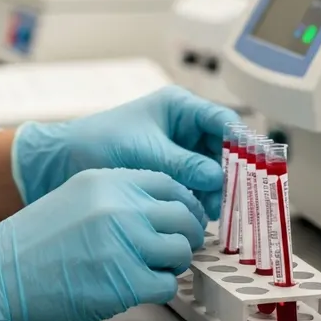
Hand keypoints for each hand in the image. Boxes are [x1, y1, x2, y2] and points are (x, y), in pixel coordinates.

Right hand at [0, 169, 205, 320]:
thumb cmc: (28, 244)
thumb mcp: (75, 198)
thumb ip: (116, 197)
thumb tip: (158, 210)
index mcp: (107, 182)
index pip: (170, 185)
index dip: (183, 205)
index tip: (182, 219)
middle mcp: (119, 206)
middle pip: (183, 216)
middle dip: (184, 236)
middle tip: (175, 248)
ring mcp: (124, 243)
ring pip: (180, 251)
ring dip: (172, 264)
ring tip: (153, 269)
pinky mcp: (125, 281)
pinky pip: (167, 284)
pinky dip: (159, 289)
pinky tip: (139, 288)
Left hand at [12, 86, 238, 220]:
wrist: (62, 162)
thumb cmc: (98, 143)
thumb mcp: (146, 153)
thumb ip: (183, 165)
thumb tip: (217, 177)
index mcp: (178, 107)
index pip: (222, 120)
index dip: (242, 142)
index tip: (258, 163)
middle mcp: (183, 126)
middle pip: (222, 148)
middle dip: (230, 173)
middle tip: (236, 197)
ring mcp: (177, 149)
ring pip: (211, 169)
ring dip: (216, 190)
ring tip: (214, 211)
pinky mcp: (170, 172)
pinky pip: (195, 183)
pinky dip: (201, 198)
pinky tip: (201, 214)